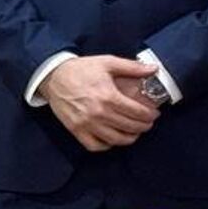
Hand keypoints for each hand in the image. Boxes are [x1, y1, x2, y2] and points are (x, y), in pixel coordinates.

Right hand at [38, 55, 158, 151]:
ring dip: (129, 138)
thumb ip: (132, 67)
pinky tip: (112, 139)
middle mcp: (98, 113)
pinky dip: (106, 145)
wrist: (54, 77)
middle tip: (147, 123)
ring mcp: (86, 124)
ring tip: (134, 133)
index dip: (150, 115)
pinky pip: (95, 145)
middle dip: (144, 126)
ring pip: (115, 139)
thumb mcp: (107, 63)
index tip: (154, 114)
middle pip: (129, 127)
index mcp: (108, 97)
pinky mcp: (76, 130)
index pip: (137, 112)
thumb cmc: (80, 69)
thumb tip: (153, 69)